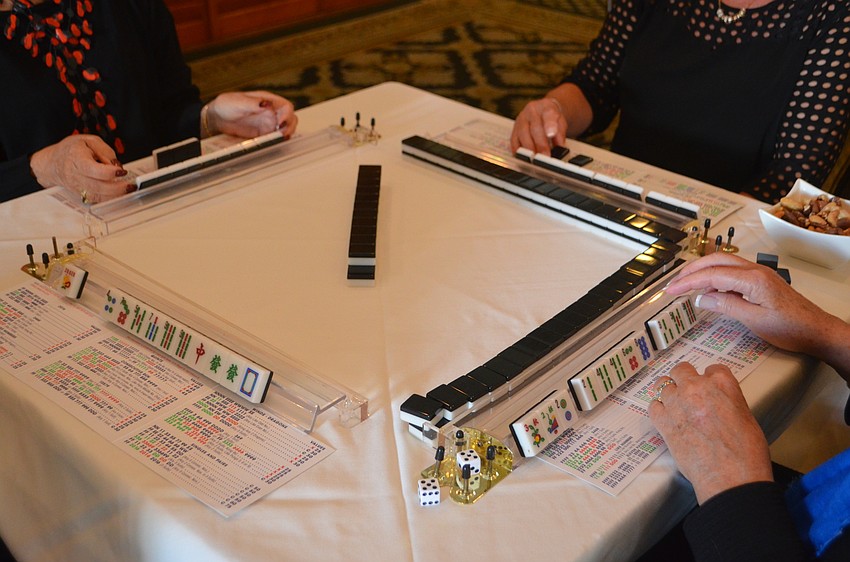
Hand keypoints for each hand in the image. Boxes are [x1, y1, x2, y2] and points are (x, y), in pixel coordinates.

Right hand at [29, 135, 134, 203]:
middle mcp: (75, 176)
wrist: (52, 163)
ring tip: (128, 190)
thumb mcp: (89, 140)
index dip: (110, 173)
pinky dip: (109, 199)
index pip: (94, 170)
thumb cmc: (71, 150)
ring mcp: (77, 188)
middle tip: (130, 185)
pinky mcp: (81, 195)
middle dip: (118, 188)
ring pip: (97, 197)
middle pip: (98, 187)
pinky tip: (119, 194)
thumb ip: (105, 151)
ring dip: (115, 196)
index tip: (122, 171)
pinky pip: (96, 200)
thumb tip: (116, 165)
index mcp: (77, 159)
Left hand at [205, 91, 297, 139]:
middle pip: (290, 118)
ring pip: (286, 129)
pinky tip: (274, 143)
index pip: (286, 106)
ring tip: (279, 138)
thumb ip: (252, 103)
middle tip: (281, 133)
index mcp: (267, 101)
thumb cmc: (226, 105)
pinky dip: (278, 141)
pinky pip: (275, 138)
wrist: (216, 118)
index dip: (286, 114)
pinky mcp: (263, 134)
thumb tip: (266, 105)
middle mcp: (271, 112)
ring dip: (286, 134)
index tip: (279, 122)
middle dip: (290, 126)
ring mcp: (268, 124)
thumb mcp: (238, 101)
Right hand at [510, 96, 566, 155]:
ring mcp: (521, 119)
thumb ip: (560, 133)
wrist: (541, 110)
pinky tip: (524, 156)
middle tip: (545, 156)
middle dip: (540, 144)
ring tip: (536, 158)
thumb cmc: (551, 118)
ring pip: (523, 135)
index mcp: (546, 107)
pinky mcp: (514, 129)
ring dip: (529, 149)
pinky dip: (519, 150)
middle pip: (535, 128)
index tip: (551, 135)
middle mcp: (532, 111)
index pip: (549, 115)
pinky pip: (514, 140)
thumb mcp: (561, 122)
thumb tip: (559, 146)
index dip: (550, 125)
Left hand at [648, 363, 772, 503]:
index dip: (710, 378)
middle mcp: (696, 387)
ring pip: (663, 385)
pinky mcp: (663, 421)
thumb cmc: (745, 453)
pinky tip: (666, 417)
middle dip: (684, 379)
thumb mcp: (746, 416)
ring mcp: (677, 402)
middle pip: (681, 370)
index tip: (708, 386)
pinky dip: (658, 410)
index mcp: (722, 383)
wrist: (731, 477)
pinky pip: (653, 406)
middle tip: (688, 391)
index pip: (712, 368)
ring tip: (676, 406)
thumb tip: (719, 402)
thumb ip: (728, 401)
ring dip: (670, 394)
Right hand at [665, 252, 848, 357]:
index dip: (688, 282)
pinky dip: (716, 277)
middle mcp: (756, 271)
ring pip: (724, 263)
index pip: (712, 275)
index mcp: (753, 280)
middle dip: (692, 270)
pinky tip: (710, 291)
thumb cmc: (792, 328)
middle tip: (674, 283)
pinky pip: (733, 272)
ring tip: (686, 285)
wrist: (817, 330)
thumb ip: (726, 306)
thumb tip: (702, 298)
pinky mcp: (761, 281)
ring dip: (703, 271)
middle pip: (716, 261)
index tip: (671, 290)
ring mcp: (759, 274)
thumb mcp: (755, 321)